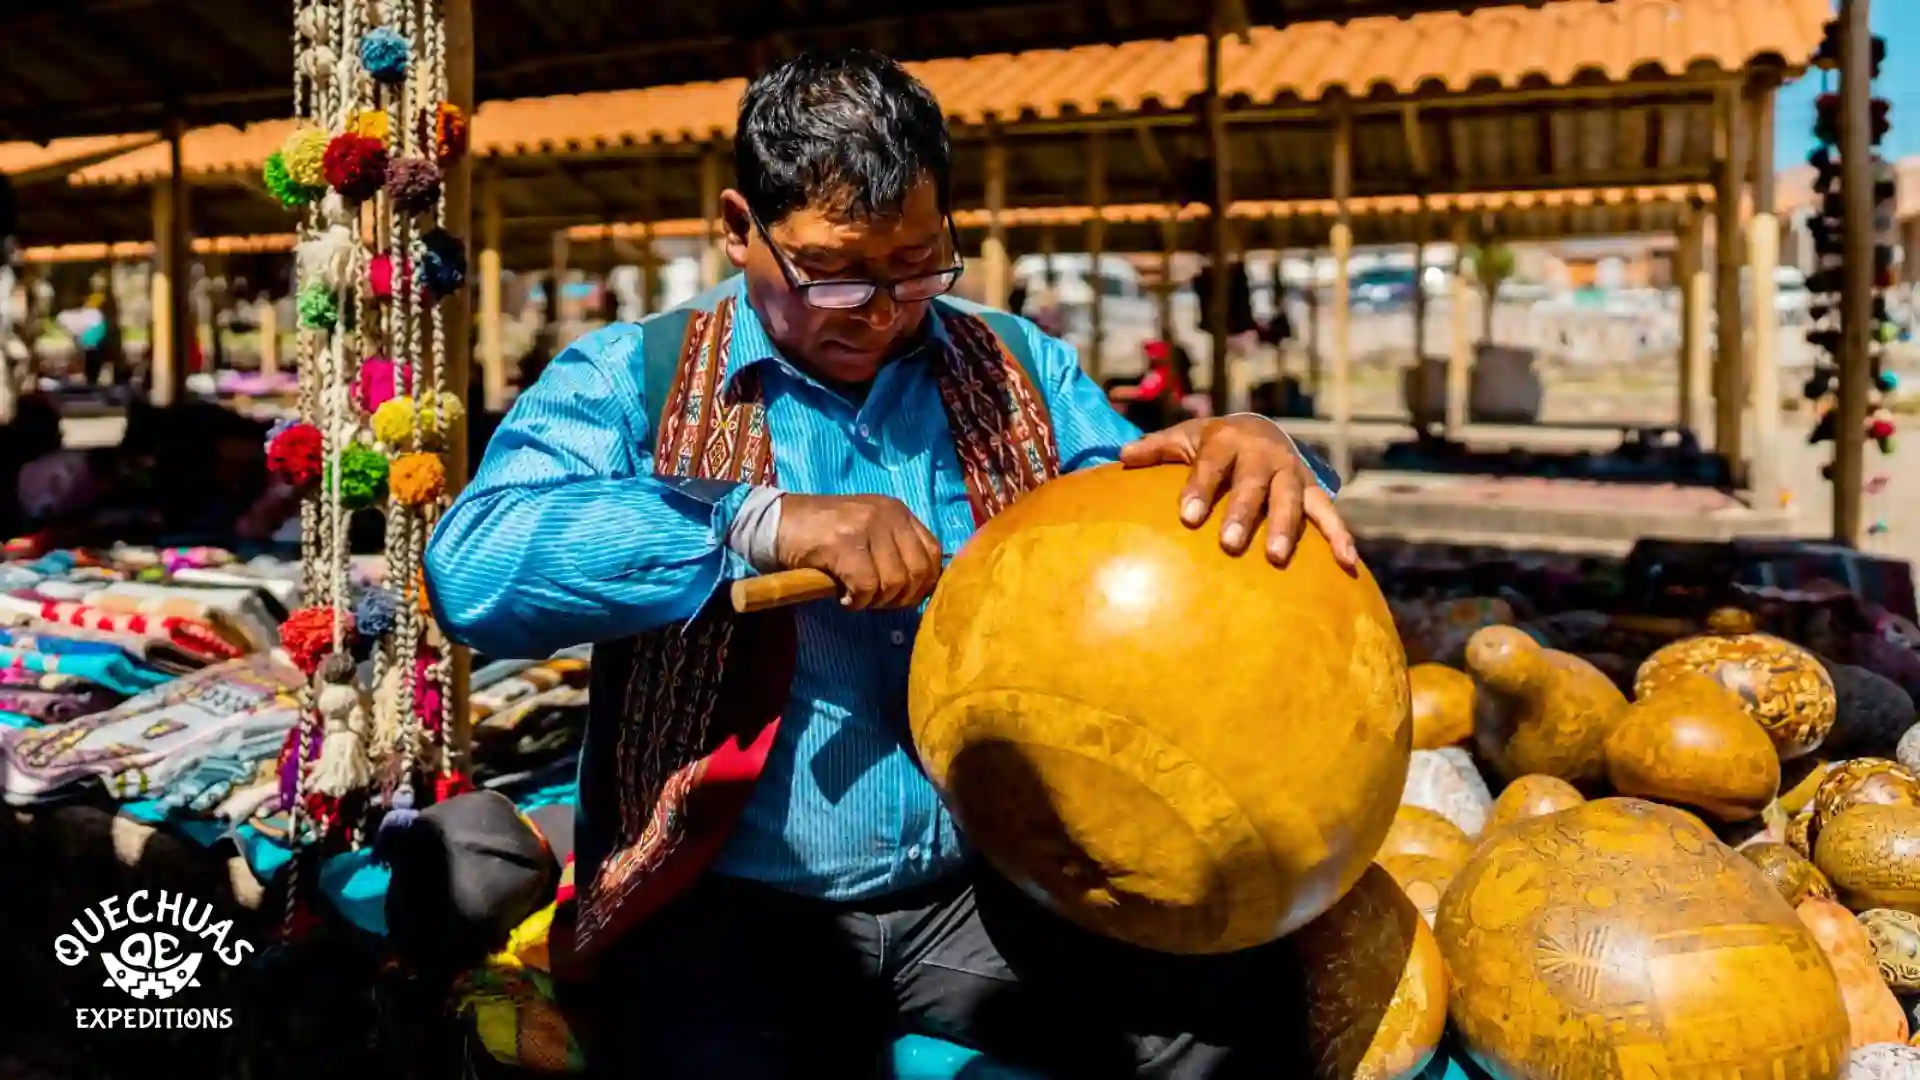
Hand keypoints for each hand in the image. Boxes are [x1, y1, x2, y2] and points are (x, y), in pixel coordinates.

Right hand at [774, 494, 943, 610]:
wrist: (776, 523)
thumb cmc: (821, 533)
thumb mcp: (867, 532)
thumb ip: (895, 550)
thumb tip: (922, 588)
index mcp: (898, 511)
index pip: (933, 553)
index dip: (923, 584)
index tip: (901, 596)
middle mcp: (888, 514)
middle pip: (919, 572)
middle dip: (900, 597)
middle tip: (875, 601)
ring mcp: (866, 526)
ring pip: (894, 582)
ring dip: (876, 600)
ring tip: (856, 596)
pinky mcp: (844, 543)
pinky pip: (867, 586)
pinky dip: (858, 601)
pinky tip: (844, 597)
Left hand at [1119, 415, 1358, 570]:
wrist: (1259, 427)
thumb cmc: (1211, 443)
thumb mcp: (1184, 437)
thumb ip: (1155, 448)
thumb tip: (1121, 457)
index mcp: (1227, 440)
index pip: (1211, 465)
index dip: (1200, 488)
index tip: (1187, 517)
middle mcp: (1262, 454)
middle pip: (1253, 483)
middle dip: (1243, 511)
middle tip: (1229, 542)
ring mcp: (1291, 471)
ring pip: (1291, 498)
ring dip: (1286, 526)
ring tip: (1276, 556)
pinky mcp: (1312, 488)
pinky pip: (1328, 513)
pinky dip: (1340, 536)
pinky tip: (1348, 563)